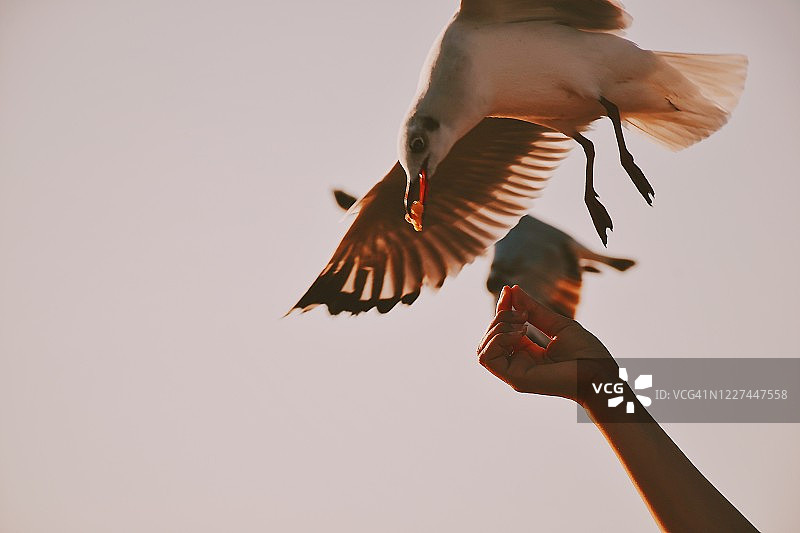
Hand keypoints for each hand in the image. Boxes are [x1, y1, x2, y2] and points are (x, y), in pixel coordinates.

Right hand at [476, 285, 616, 404]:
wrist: (599, 373)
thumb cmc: (586, 352)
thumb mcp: (556, 323)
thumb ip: (533, 310)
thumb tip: (512, 291)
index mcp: (526, 352)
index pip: (502, 329)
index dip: (502, 308)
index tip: (508, 291)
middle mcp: (517, 363)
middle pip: (489, 337)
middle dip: (501, 317)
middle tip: (524, 315)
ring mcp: (515, 372)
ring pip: (483, 348)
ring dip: (497, 329)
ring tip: (522, 325)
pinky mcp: (515, 378)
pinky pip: (488, 358)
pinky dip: (498, 340)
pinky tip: (519, 334)